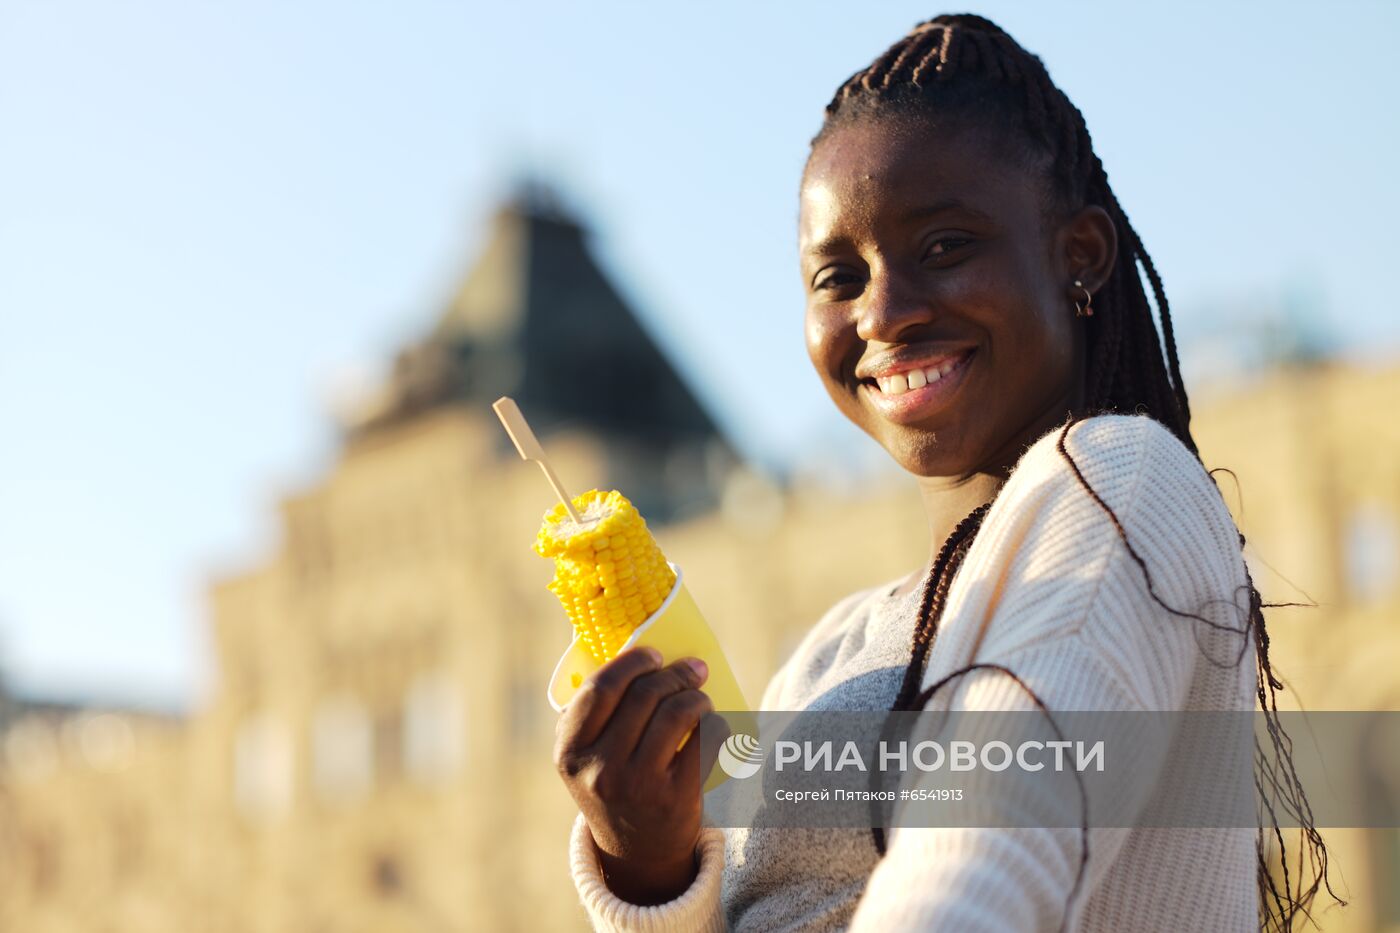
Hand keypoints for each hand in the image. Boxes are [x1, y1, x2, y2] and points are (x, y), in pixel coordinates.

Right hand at [554, 646, 728, 904]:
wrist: (637, 853)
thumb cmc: (614, 785)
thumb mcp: (587, 757)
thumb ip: (595, 713)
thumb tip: (632, 652)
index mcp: (570, 752)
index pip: (600, 689)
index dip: (631, 663)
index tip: (654, 655)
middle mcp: (600, 769)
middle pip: (643, 695)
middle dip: (673, 674)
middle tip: (692, 669)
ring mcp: (638, 785)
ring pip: (676, 713)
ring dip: (696, 695)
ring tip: (701, 697)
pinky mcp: (676, 798)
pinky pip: (705, 740)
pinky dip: (715, 723)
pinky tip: (713, 723)